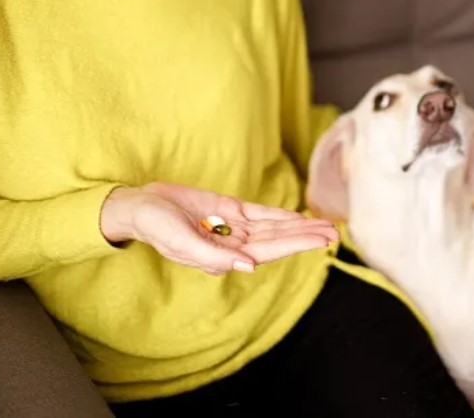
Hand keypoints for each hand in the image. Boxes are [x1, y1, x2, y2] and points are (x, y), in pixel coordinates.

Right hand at [100, 182, 338, 274]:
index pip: (269, 251)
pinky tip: (297, 216)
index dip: (296, 244)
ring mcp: (232, 227)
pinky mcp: (227, 209)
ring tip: (325, 225)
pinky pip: (259, 214)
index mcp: (224, 256)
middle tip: (334, 233)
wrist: (140, 206)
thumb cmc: (156, 227)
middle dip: (305, 236)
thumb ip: (214, 257)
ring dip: (297, 226)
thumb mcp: (181, 242)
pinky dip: (278, 214)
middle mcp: (233, 244)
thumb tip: (248, 267)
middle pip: (277, 240)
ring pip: (272, 227)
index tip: (321, 241)